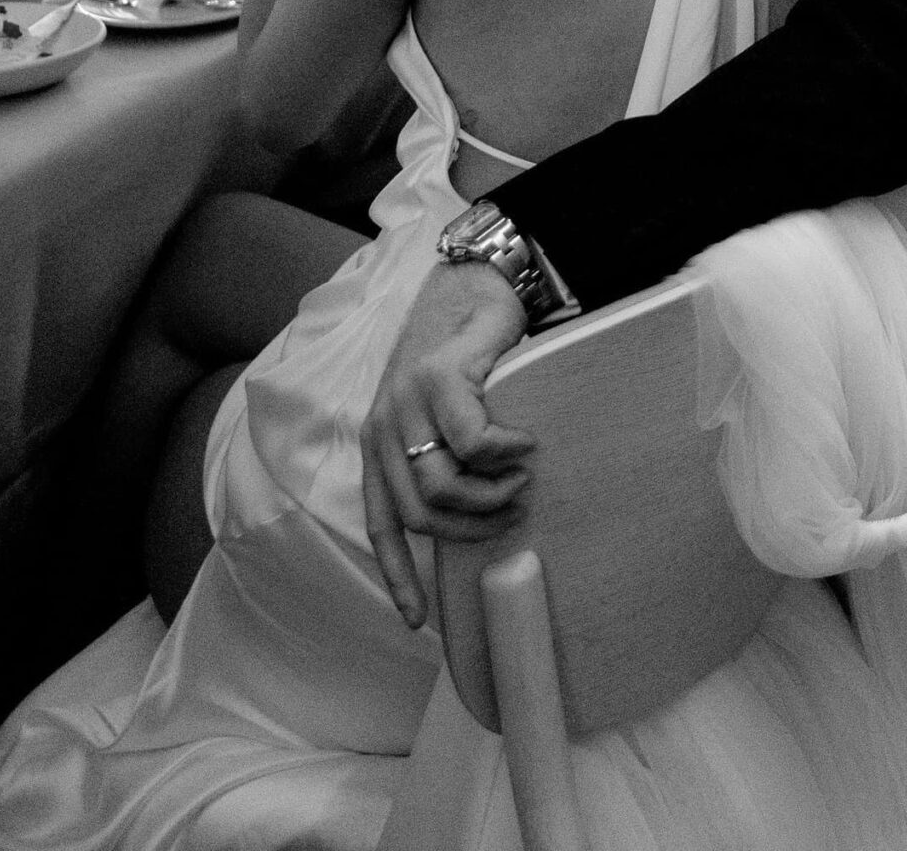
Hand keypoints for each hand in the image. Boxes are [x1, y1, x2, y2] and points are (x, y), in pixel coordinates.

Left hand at [361, 262, 530, 624]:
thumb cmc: (467, 359)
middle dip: (471, 528)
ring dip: (491, 494)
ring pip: (443, 485)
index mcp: (380, 445)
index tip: (418, 620)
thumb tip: (471, 526)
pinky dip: (506, 451)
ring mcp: (406, 401)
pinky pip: (474, 441)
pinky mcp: (438, 377)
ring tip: (520, 480)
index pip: (382, 525)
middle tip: (510, 516)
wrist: (473, 286)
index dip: (399, 576)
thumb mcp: (442, 419)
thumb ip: (443, 464)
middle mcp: (383, 427)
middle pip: (420, 514)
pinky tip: (526, 440)